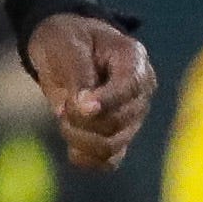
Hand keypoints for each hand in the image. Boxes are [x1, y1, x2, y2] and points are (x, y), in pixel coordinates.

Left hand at [26, 12, 153, 168]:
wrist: (64, 48)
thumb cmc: (66, 39)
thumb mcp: (67, 45)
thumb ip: (78, 74)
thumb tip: (85, 108)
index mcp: (133, 61)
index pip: (129, 89)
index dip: (104, 101)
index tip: (75, 104)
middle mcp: (140, 92)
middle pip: (119, 122)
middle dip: (81, 120)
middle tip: (62, 105)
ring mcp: (132, 117)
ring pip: (112, 146)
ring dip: (79, 139)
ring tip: (64, 120)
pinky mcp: (118, 136)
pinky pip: (109, 162)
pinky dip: (87, 159)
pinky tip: (72, 147)